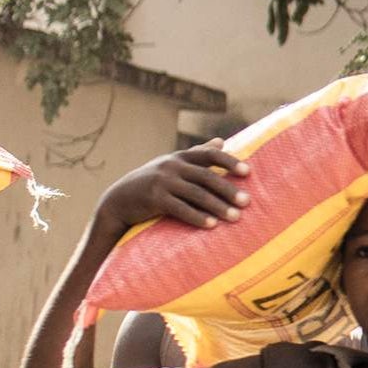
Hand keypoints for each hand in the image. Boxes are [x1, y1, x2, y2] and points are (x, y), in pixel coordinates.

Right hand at [96, 141, 245, 234]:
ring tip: (236, 217)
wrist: (120, 199)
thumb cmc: (154, 182)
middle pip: (206, 176)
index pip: (209, 154)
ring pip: (196, 194)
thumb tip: (222, 140)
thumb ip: (198, 153)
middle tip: (247, 202)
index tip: (247, 172)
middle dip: (228, 189)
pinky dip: (197, 217)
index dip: (229, 162)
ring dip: (218, 206)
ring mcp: (163, 182)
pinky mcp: (155, 199)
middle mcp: (173, 166)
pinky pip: (180, 209)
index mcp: (181, 157)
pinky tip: (212, 226)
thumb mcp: (174, 164)